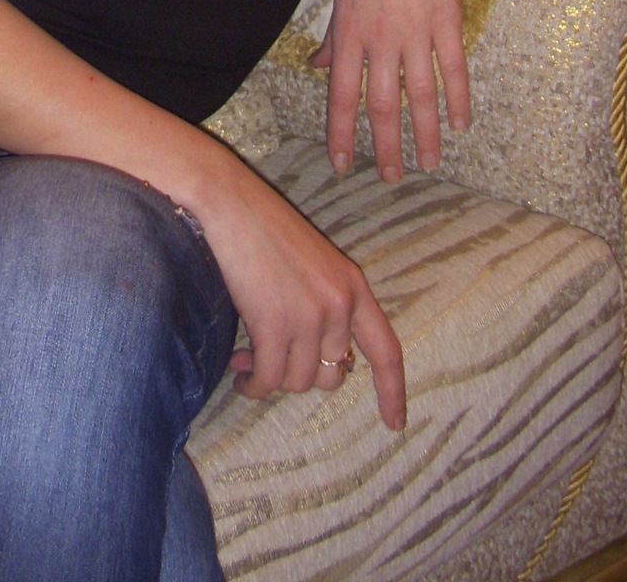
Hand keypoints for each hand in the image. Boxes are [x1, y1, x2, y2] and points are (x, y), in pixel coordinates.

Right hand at [192, 160, 405, 427]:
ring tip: (247, 363)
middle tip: (268, 364)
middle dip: (299, 376)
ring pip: (298, 381)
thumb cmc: (266, 229)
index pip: (386, 351)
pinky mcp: (275, 323)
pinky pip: (268, 378)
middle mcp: (339, 306)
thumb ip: (323, 307)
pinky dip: (253, 384)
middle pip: (331, 376)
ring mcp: (309, 316)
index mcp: (354, 288)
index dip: (393, 391)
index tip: (395, 423)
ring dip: (271, 380)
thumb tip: (306, 363)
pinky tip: (239, 372)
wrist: (232, 203)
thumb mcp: (313, 264)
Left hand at [310, 0, 469, 179]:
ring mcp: (415, 28)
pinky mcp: (447, 17)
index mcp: (349, 29)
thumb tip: (320, 64)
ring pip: (419, 94)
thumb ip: (334, 33)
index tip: (342, 164)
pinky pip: (453, 67)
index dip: (341, 132)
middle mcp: (380, 36)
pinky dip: (457, 98)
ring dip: (424, 134)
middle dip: (384, 145)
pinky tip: (460, 124)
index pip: (341, 94)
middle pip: (381, 103)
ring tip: (429, 163)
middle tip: (391, 178)